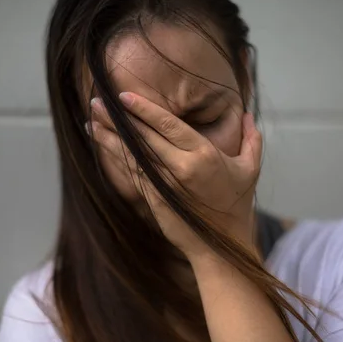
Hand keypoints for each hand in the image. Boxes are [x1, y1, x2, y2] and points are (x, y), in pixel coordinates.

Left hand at [89, 92, 262, 258]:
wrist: (221, 245)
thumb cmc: (237, 205)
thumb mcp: (250, 170)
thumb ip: (251, 140)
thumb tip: (248, 115)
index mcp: (204, 154)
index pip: (168, 124)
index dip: (144, 109)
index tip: (124, 96)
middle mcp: (181, 167)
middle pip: (143, 137)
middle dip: (118, 118)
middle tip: (97, 102)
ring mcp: (164, 185)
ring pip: (131, 155)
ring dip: (109, 137)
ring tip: (91, 121)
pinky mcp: (154, 199)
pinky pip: (131, 174)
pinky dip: (115, 159)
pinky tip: (103, 147)